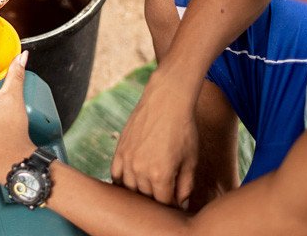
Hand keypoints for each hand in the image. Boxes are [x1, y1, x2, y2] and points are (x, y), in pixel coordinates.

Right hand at [110, 71, 198, 206]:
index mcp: (161, 175)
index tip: (176, 203)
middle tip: (165, 195)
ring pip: (129, 188)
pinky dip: (122, 182)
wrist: (166, 101)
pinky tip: (131, 182)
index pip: (164, 203)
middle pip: (146, 197)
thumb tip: (181, 203)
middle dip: (157, 199)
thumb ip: (185, 185)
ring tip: (150, 189)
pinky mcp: (120, 150)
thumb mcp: (190, 160)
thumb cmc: (183, 129)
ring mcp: (127, 160)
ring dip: (140, 192)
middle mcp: (140, 170)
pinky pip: (115, 175)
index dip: (172, 205)